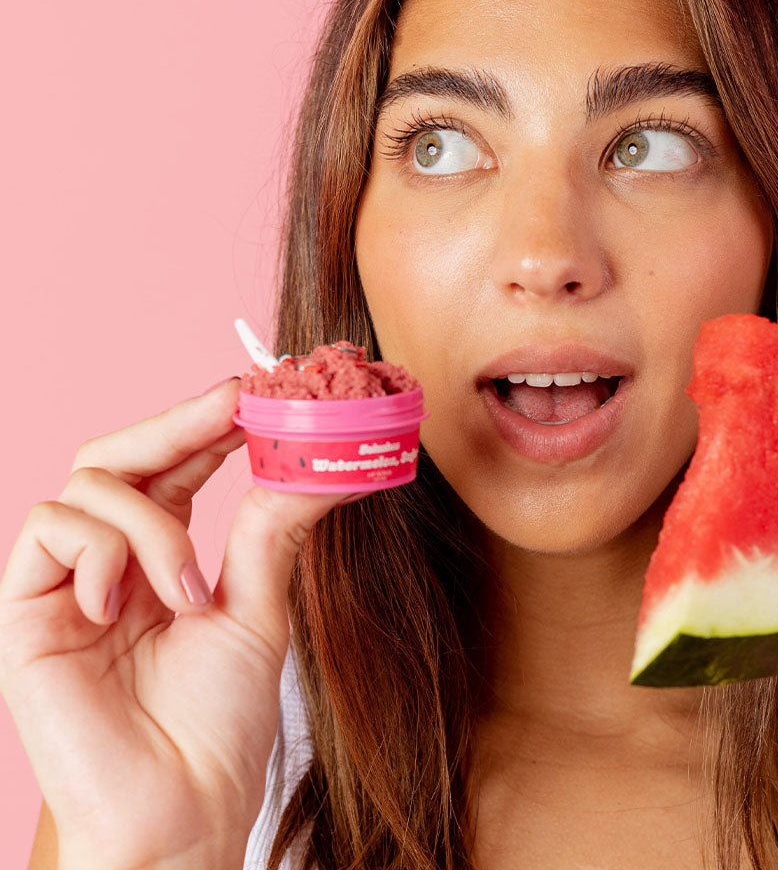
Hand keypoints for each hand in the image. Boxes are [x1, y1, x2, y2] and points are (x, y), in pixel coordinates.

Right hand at [0, 379, 351, 868]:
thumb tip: (324, 460)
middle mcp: (109, 562)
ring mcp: (65, 584)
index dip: (209, 424)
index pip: (176, 467)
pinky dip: (101, 549)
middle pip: (123, 454)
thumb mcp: (258, 606)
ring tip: (189, 590)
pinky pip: (49, 529)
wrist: (184, 810)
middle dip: (178, 422)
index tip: (257, 392)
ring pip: (90, 483)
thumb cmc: (218, 721)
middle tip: (233, 405)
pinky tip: (126, 604)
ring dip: (153, 522)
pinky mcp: (24, 612)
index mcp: (161, 558)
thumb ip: (272, 529)